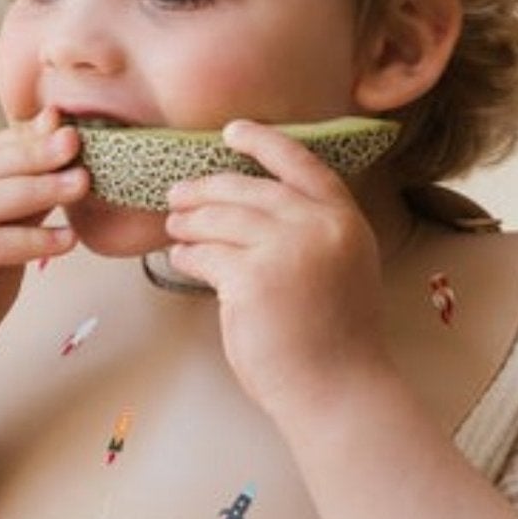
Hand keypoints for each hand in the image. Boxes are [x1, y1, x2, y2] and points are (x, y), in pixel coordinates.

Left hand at [161, 120, 390, 418]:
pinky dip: (187, 253)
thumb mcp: (341, 268)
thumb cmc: (333, 339)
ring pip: (220, 219)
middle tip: (178, 193)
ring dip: (190, 220)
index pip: (300, 162)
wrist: (336, 387)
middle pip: (248, 189)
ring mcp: (284, 250)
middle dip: (206, 188)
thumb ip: (312, 232)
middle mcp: (317, 226)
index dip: (263, 142)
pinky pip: (205, 254)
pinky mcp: (250, 279)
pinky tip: (179, 256)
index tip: (232, 131)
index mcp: (344, 219)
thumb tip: (254, 208)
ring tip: (173, 225)